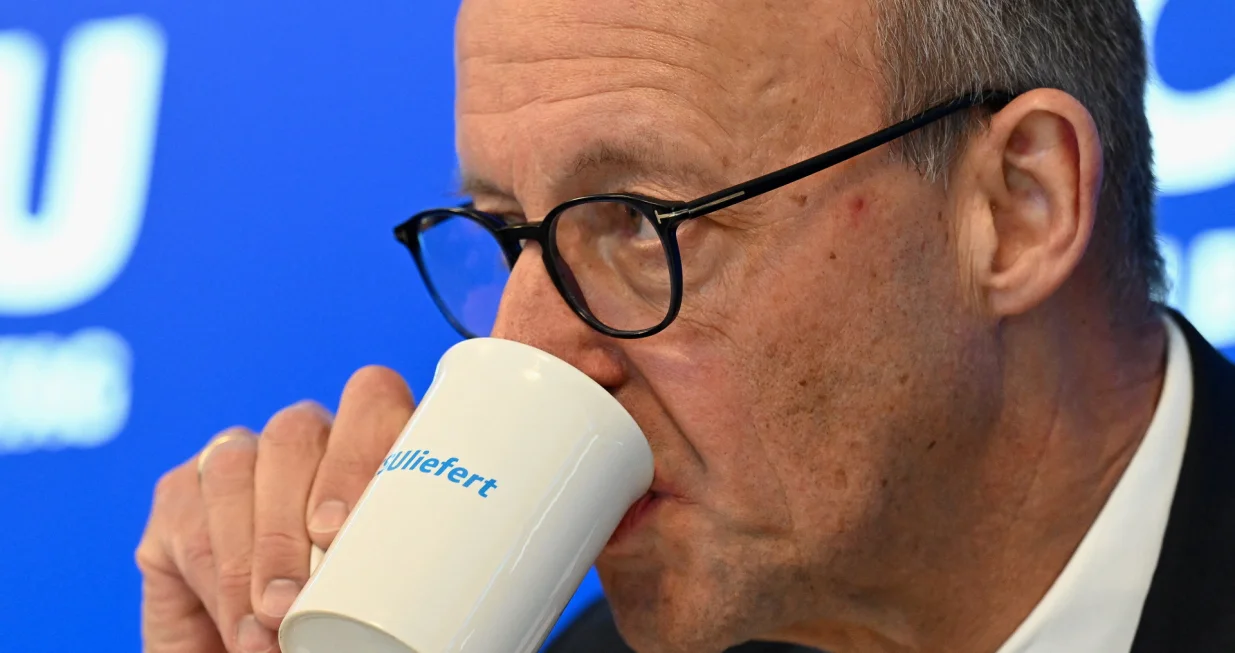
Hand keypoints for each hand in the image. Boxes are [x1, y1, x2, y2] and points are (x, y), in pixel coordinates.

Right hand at [136, 366, 414, 652]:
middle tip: (300, 594)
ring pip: (237, 464)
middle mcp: (306, 445)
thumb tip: (395, 577)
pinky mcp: (181, 496)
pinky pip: (188, 510)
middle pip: (296, 430)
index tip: (343, 529)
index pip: (372, 400)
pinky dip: (217, 575)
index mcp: (370, 451)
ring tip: (272, 620)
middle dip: (292, 518)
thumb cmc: (342, 633)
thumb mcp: (381, 595)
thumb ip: (390, 561)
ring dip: (254, 553)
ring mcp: (239, 463)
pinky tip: (240, 623)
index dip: (360, 448)